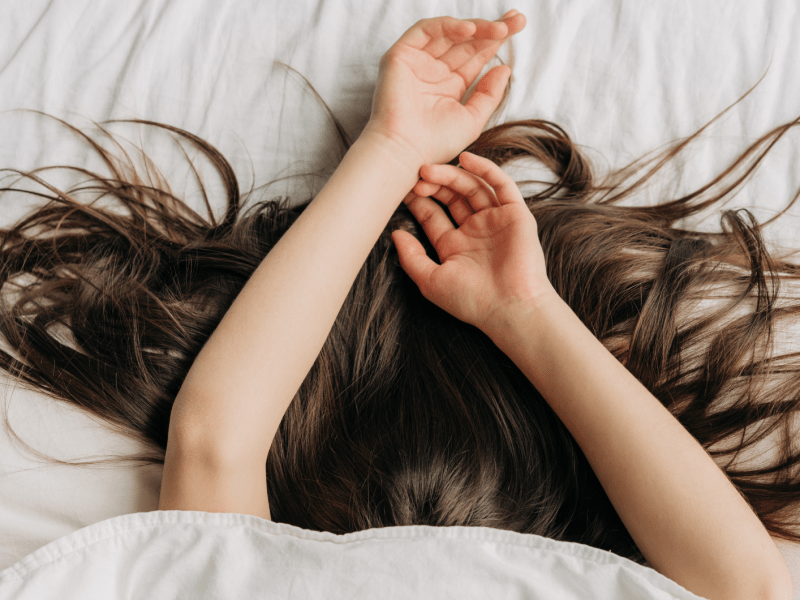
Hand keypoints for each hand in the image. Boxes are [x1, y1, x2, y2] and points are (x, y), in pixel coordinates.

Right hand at [363, 11, 525, 167]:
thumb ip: (489, 94)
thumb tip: (504, 68)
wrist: (406, 152)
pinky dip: (447, 26)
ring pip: (448, 33)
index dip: (496, 41)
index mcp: (449, 86)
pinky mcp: (400, 56)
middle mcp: (433, 72)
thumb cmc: (435, 144)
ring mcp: (416, 62)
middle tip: (517, 21)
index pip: (475, 56)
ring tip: (500, 29)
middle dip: (492, 29)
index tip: (518, 26)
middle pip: (465, 42)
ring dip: (476, 28)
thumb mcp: (472, 119)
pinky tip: (470, 30)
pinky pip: (425, 31)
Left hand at [392, 152, 556, 335]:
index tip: (400, 188)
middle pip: (451, 197)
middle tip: (415, 176)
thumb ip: (410, 258)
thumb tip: (394, 234)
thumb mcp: (430, 281)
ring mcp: (496, 221)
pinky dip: (485, 169)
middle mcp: (475, 231)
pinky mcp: (516, 214)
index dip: (417, 201)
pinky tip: (466, 159)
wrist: (510, 308)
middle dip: (432, 185)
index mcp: (455, 246)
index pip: (433, 215)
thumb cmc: (471, 301)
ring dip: (451, 175)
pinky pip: (501, 185)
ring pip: (472, 187)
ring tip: (429, 169)